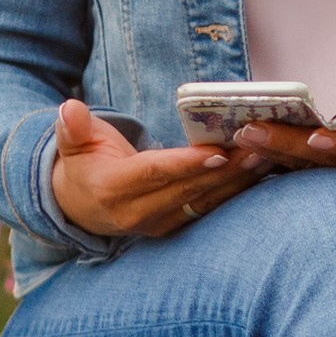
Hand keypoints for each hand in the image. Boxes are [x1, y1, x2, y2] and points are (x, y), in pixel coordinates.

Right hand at [49, 99, 264, 241]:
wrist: (79, 207)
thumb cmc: (83, 164)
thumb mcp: (73, 144)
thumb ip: (73, 128)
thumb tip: (68, 108)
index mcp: (112, 189)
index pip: (154, 174)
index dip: (185, 164)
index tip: (216, 151)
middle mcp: (136, 213)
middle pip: (187, 190)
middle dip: (225, 170)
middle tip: (258, 146)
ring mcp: (157, 225)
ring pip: (204, 203)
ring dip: (237, 182)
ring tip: (267, 157)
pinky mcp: (173, 228)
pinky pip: (208, 210)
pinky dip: (234, 193)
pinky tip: (259, 173)